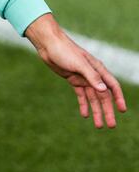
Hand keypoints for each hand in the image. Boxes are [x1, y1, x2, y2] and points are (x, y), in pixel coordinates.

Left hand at [24, 13, 126, 128]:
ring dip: (96, 111)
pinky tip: (85, 115)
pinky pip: (81, 95)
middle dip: (107, 111)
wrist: (49, 45)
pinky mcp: (73, 80)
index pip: (112, 86)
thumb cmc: (65, 51)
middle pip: (103, 96)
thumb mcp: (79, 64)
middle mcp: (93, 75)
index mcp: (98, 69)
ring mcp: (83, 78)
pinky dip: (83, 105)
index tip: (122, 111)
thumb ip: (92, 77)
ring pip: (92, 98)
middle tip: (111, 126)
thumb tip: (104, 90)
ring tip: (98, 126)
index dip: (118, 99)